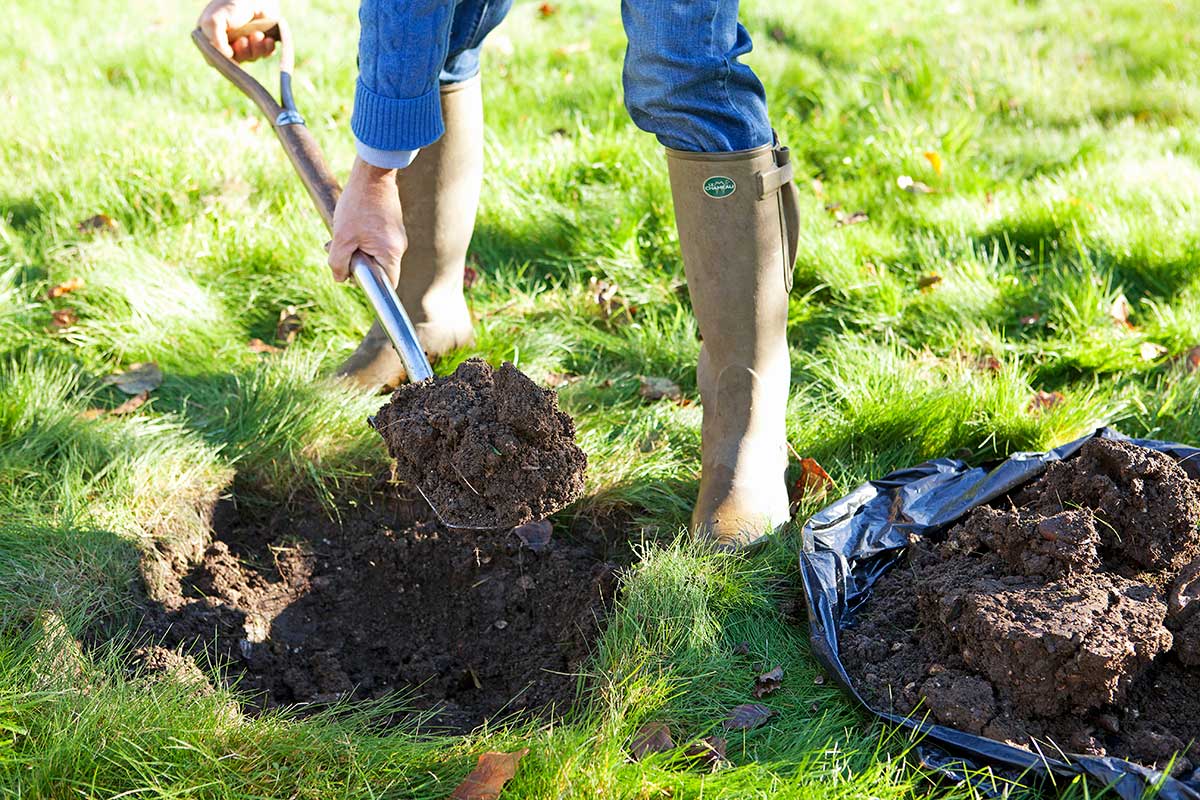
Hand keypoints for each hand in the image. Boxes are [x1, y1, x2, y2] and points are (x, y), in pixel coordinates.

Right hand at [198, 0, 278, 61]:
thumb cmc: (231, 4)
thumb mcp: (214, 21)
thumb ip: (214, 42)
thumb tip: (227, 58)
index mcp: (211, 36)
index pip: (214, 60)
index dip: (224, 59)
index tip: (231, 50)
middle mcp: (227, 42)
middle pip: (234, 62)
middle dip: (242, 51)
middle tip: (244, 40)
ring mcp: (245, 42)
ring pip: (250, 58)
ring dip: (255, 48)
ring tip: (257, 34)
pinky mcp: (261, 42)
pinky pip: (264, 54)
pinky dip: (266, 48)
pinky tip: (267, 39)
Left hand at [328, 158, 406, 285]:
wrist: (373, 173)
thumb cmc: (358, 204)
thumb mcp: (342, 237)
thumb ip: (338, 263)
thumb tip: (340, 279)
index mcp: (391, 253)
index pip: (388, 285)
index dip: (370, 287)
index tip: (353, 277)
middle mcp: (399, 246)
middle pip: (378, 269)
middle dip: (356, 263)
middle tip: (336, 249)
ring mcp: (397, 235)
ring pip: (375, 253)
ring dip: (356, 248)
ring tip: (341, 232)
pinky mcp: (392, 225)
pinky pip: (376, 241)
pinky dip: (361, 237)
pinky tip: (350, 223)